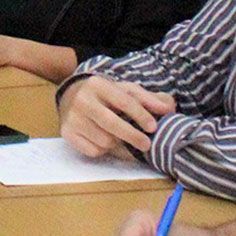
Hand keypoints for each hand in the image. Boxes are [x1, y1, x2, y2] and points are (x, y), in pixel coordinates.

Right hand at [59, 76, 176, 158]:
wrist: (72, 96)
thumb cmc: (106, 96)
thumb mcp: (126, 91)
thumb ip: (149, 99)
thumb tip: (169, 108)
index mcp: (99, 85)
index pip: (123, 101)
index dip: (141, 115)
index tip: (153, 127)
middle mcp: (82, 100)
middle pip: (111, 123)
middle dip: (132, 136)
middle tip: (147, 145)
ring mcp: (72, 117)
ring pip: (104, 140)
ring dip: (118, 144)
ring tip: (121, 138)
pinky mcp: (66, 133)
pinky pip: (93, 150)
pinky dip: (104, 150)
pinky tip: (106, 141)